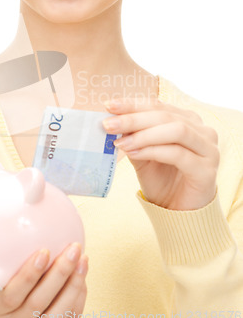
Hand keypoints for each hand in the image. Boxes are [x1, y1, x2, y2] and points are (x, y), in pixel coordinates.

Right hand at [0, 243, 87, 317]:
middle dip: (60, 274)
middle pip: (40, 303)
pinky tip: (82, 278)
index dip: (30, 274)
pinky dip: (77, 300)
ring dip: (74, 286)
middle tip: (74, 248)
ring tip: (84, 259)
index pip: (12, 294)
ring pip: (58, 316)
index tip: (44, 251)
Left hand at [103, 98, 219, 210]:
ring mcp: (208, 150)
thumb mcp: (142, 154)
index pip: (158, 105)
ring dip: (143, 135)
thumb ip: (133, 137)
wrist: (179, 213)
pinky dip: (153, 151)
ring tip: (120, 143)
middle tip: (108, 125)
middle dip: (133, 119)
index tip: (108, 106)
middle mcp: (202, 131)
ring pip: (176, 130)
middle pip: (165, 115)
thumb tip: (112, 121)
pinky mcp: (207, 170)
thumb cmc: (162, 180)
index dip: (132, 104)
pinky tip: (134, 153)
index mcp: (188, 120)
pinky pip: (178, 154)